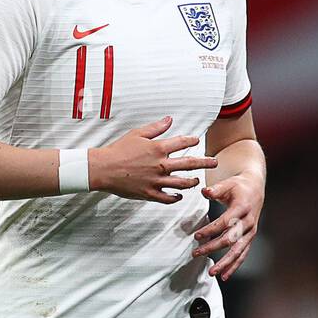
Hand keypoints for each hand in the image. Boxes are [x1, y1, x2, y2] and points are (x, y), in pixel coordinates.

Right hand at [89, 116, 217, 202]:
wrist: (103, 169)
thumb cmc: (118, 150)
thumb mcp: (137, 133)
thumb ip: (156, 127)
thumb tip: (170, 119)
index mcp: (159, 148)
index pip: (182, 143)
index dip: (191, 141)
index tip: (196, 141)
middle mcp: (161, 165)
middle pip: (190, 164)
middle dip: (205, 162)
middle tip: (214, 162)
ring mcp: (156, 181)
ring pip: (182, 183)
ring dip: (192, 182)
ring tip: (197, 181)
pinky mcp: (149, 193)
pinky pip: (167, 198)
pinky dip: (175, 197)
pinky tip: (180, 196)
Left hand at [192, 170, 264, 279]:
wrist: (255, 188)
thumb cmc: (239, 186)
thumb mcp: (228, 183)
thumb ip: (215, 189)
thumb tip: (204, 191)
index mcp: (242, 208)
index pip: (225, 222)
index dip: (210, 230)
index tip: (197, 236)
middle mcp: (248, 222)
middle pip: (230, 239)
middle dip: (213, 248)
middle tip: (196, 253)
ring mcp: (250, 231)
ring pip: (238, 251)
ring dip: (225, 263)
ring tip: (212, 272)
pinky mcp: (250, 238)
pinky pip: (242, 254)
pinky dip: (234, 266)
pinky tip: (224, 276)